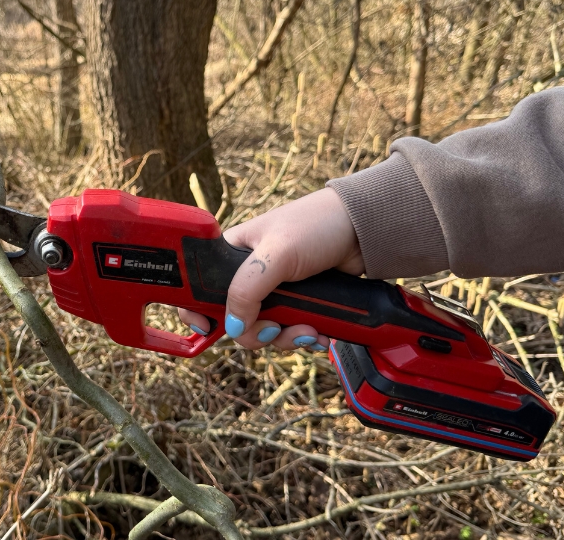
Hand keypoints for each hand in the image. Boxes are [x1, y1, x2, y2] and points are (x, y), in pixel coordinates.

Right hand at [179, 188, 364, 350]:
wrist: (365, 231)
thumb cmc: (317, 225)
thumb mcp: (277, 253)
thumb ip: (248, 289)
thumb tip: (233, 328)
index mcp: (232, 254)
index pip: (199, 286)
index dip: (197, 310)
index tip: (209, 329)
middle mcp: (250, 276)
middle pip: (236, 320)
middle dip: (257, 332)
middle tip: (275, 329)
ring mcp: (275, 292)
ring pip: (265, 331)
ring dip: (286, 338)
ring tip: (308, 330)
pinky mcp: (299, 304)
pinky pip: (290, 332)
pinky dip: (303, 338)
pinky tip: (318, 333)